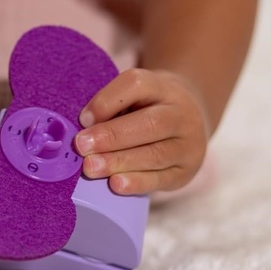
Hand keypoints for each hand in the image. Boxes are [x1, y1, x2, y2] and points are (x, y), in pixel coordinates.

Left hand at [74, 69, 209, 194]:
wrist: (188, 121)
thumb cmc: (146, 108)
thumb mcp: (131, 97)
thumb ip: (109, 108)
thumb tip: (83, 130)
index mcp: (163, 87)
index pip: (136, 85)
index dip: (106, 101)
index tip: (83, 119)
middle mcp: (182, 114)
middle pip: (150, 123)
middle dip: (111, 136)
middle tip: (82, 146)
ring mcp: (188, 145)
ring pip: (156, 154)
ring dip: (119, 161)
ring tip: (91, 167)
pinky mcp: (185, 172)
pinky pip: (162, 179)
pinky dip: (136, 182)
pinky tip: (116, 184)